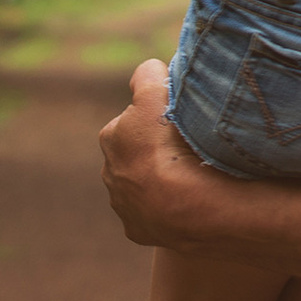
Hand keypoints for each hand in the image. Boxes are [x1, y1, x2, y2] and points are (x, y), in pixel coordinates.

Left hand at [99, 60, 217, 246]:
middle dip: (156, 151)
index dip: (158, 118)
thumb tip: (148, 69)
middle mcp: (109, 173)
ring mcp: (123, 205)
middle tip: (186, 149)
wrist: (186, 205)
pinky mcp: (136, 230)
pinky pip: (154, 215)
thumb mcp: (157, 94)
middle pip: (137, 154)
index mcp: (112, 137)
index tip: (179, 121)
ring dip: (161, 181)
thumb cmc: (171, 145)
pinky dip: (167, 209)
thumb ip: (148, 74)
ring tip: (191, 177)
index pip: (136, 119)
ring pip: (144, 186)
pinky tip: (187, 202)